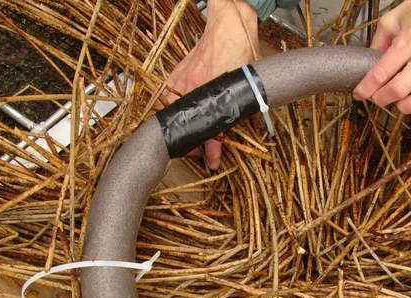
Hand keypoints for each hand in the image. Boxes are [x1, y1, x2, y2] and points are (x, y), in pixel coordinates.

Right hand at [160, 0, 258, 168]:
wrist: (228, 25)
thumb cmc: (239, 49)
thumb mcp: (243, 83)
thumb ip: (238, 107)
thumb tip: (235, 130)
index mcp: (209, 90)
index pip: (208, 128)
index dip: (210, 148)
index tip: (212, 160)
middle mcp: (191, 86)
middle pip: (187, 125)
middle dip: (192, 144)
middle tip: (199, 154)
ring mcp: (180, 79)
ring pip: (173, 114)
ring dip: (181, 130)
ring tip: (188, 141)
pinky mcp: (175, 74)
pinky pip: (167, 98)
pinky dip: (171, 112)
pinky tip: (177, 120)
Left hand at [353, 0, 410, 115]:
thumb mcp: (392, 20)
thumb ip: (378, 43)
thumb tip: (367, 66)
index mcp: (409, 41)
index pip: (382, 73)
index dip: (366, 88)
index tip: (360, 93)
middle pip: (400, 90)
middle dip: (382, 99)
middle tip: (378, 98)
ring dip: (408, 107)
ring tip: (401, 103)